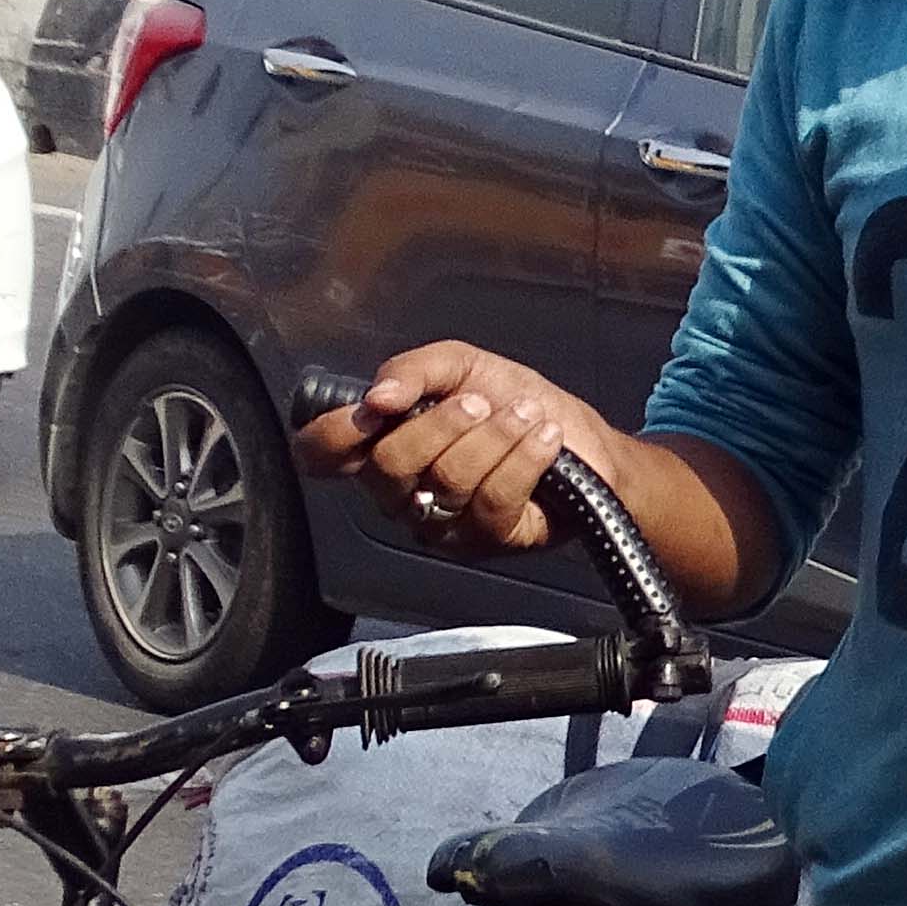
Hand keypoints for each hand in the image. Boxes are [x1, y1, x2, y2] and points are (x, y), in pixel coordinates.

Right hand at [295, 342, 617, 557]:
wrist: (586, 441)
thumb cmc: (516, 404)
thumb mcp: (462, 366)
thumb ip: (411, 369)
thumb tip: (376, 397)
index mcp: (381, 445)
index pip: (321, 454)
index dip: (334, 433)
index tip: (379, 407)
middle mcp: (401, 492)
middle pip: (389, 465)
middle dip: (442, 423)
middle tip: (481, 403)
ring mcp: (441, 522)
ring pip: (446, 480)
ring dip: (493, 435)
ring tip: (525, 416)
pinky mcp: (486, 539)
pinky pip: (492, 498)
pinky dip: (523, 458)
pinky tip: (543, 439)